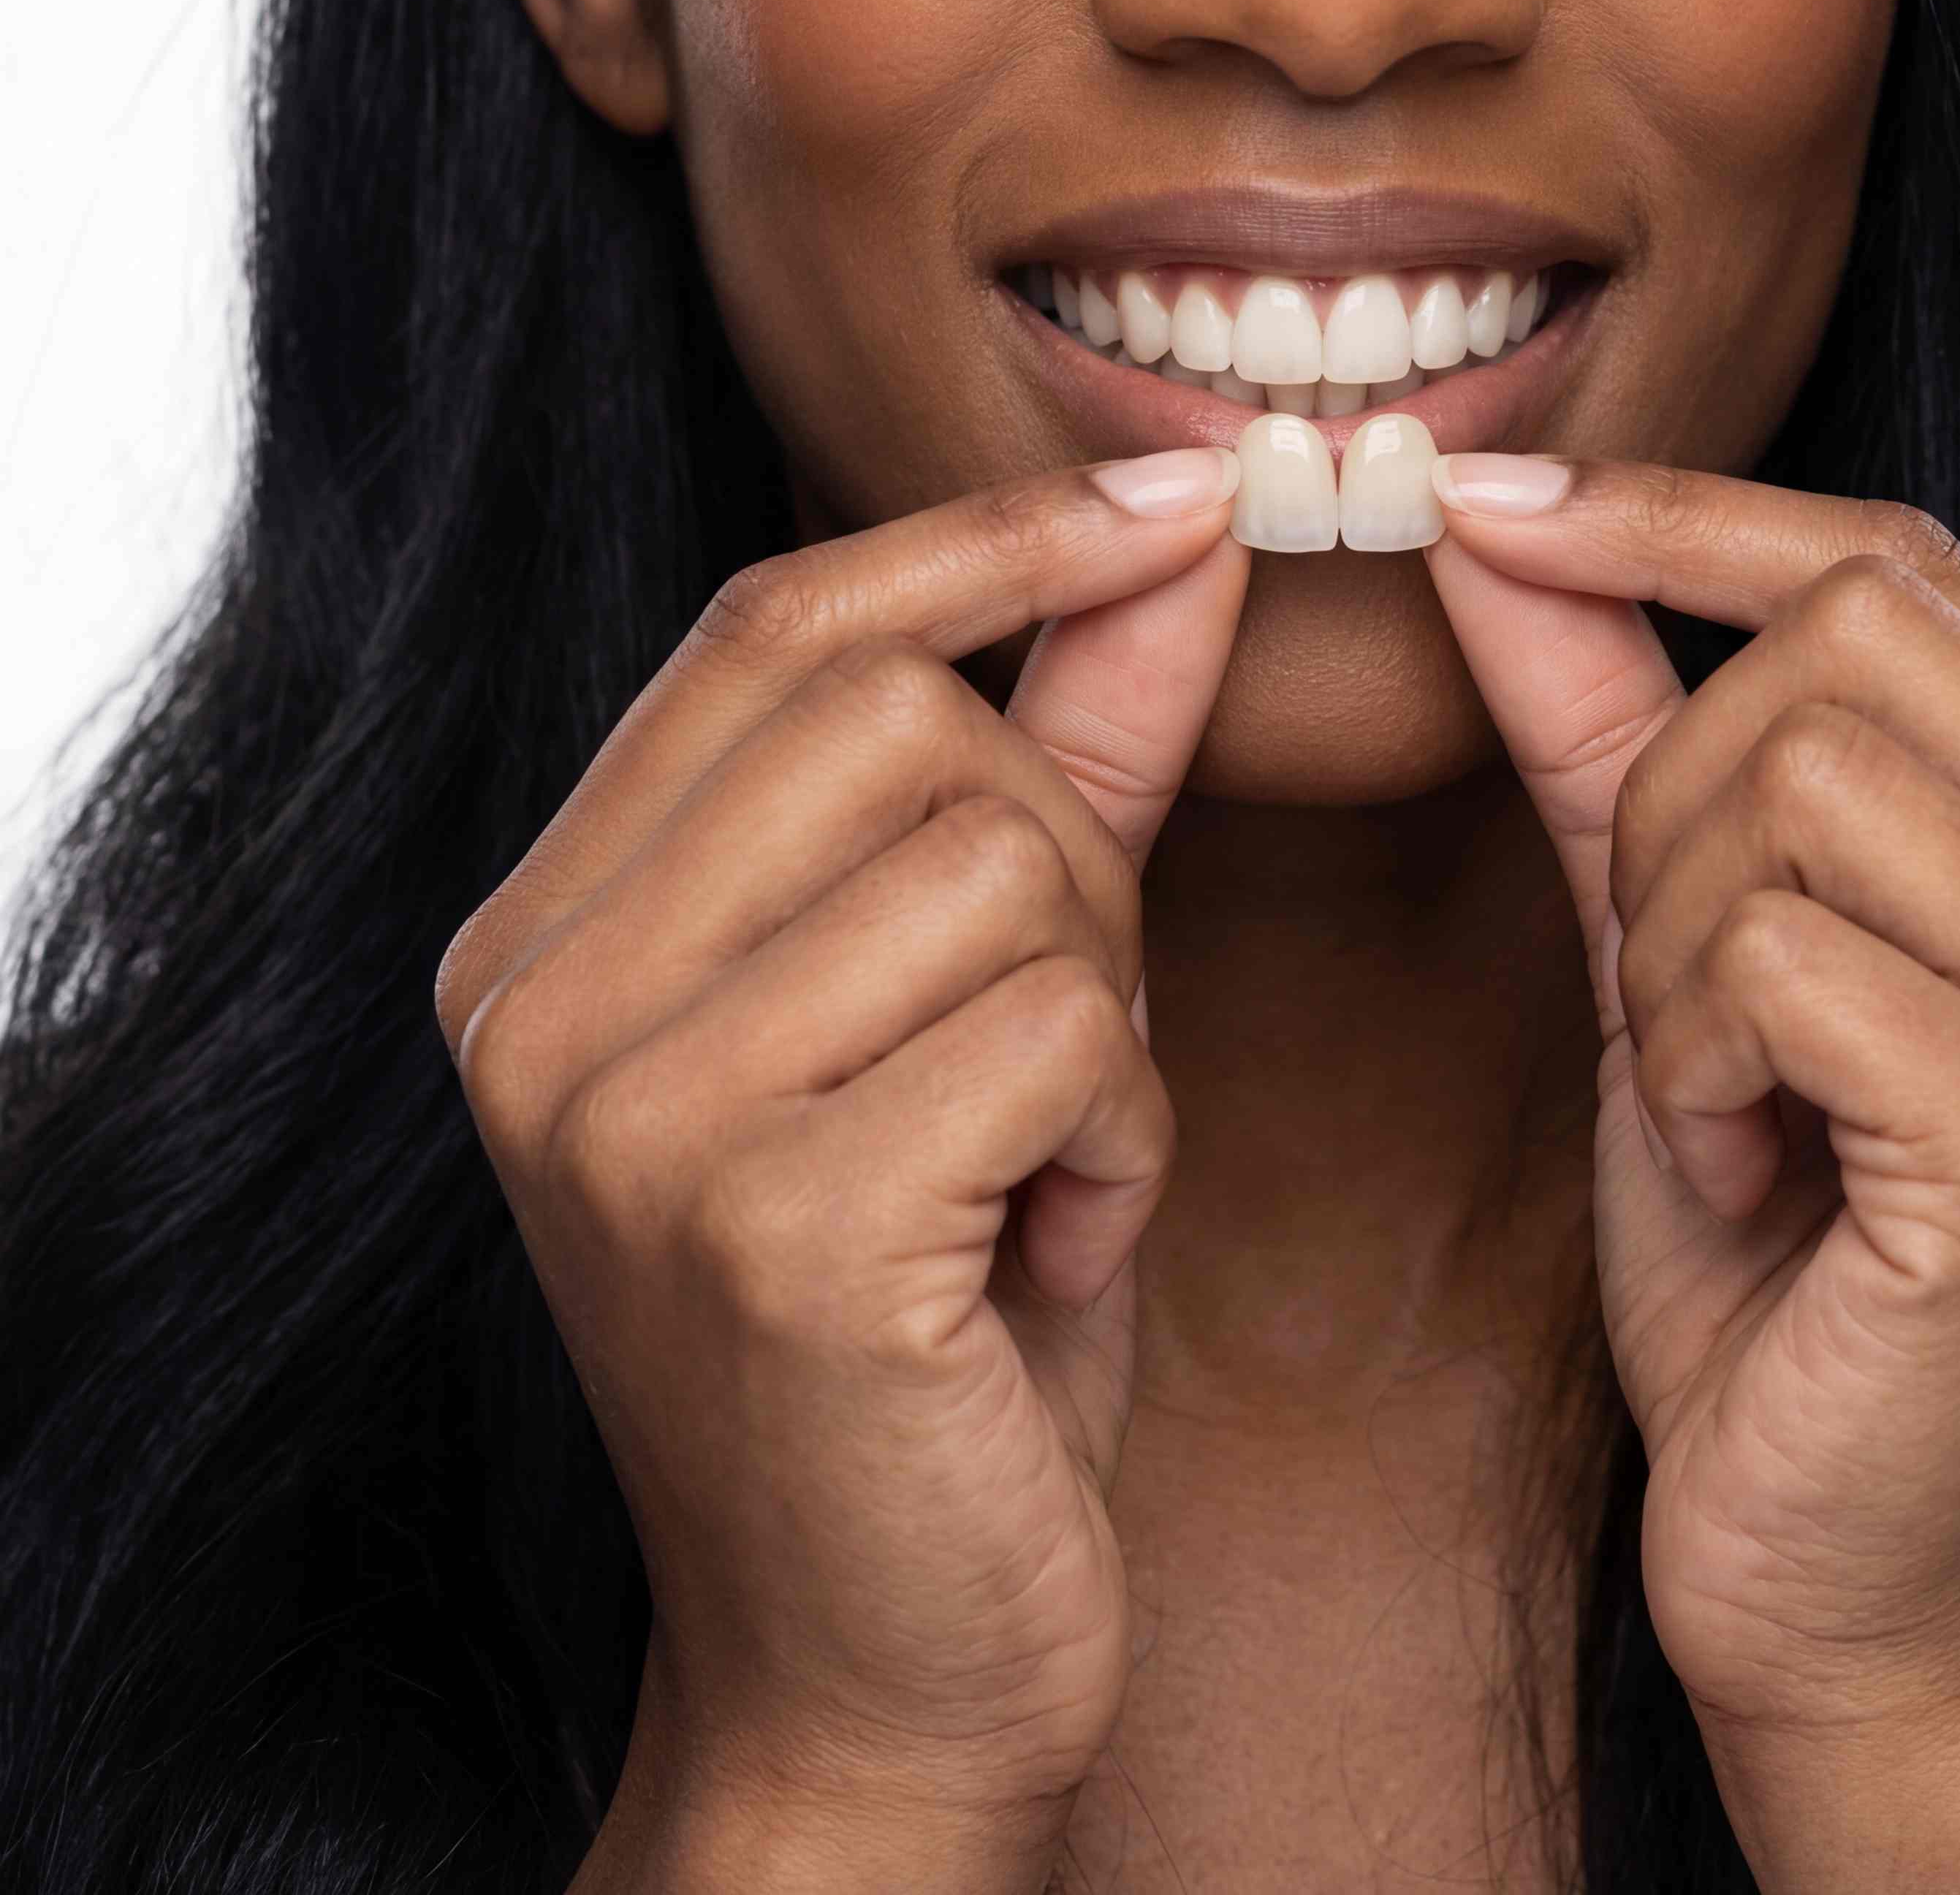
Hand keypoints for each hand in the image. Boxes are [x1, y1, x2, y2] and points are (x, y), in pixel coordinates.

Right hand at [434, 451, 1248, 1884]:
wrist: (878, 1687)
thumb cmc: (938, 1330)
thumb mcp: (975, 1007)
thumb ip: (1063, 756)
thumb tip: (1180, 530)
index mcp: (547, 938)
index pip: (769, 621)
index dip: (987, 540)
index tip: (1183, 504)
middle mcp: (543, 1007)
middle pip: (902, 712)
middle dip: (1062, 844)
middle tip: (1059, 1035)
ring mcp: (635, 1117)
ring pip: (1004, 860)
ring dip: (1102, 1012)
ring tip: (1040, 1169)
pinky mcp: (777, 1229)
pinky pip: (1064, 1027)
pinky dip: (1123, 1136)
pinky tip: (1050, 1259)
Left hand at [1429, 463, 1959, 1815]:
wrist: (1855, 1584)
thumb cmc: (1775, 1254)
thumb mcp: (1680, 937)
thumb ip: (1609, 715)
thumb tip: (1490, 507)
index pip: (1902, 557)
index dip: (1677, 515)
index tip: (1479, 504)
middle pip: (1842, 636)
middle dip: (1671, 804)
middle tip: (1682, 1003)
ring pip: (1790, 778)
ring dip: (1673, 950)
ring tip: (1728, 1102)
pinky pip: (1770, 952)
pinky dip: (1690, 1064)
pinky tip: (1750, 1180)